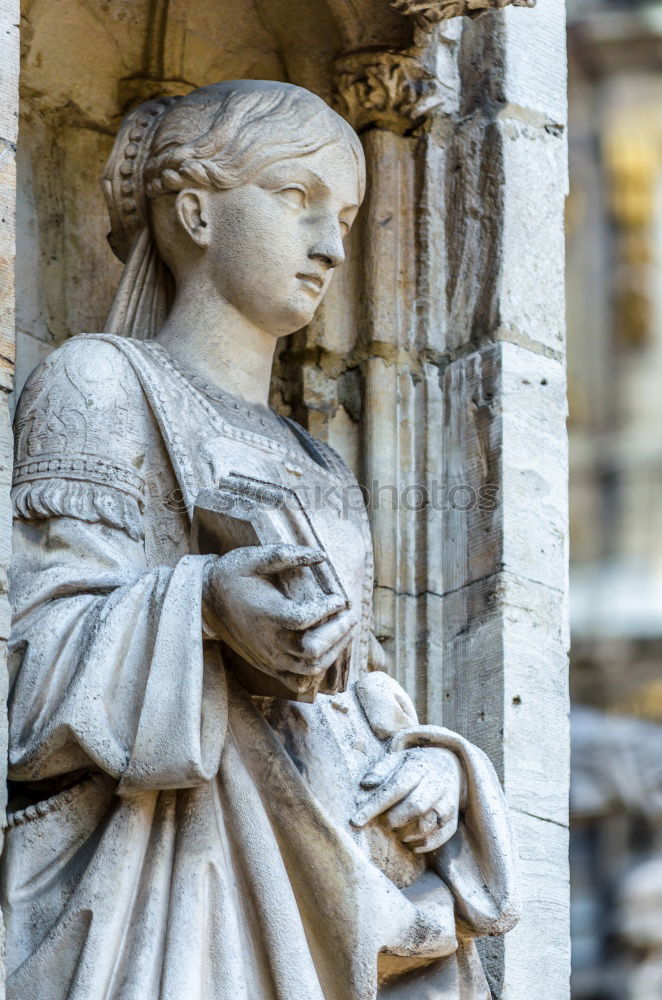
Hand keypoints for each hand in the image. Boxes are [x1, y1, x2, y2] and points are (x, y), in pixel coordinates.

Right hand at [203, 543, 355, 680]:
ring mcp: (269, 657)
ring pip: (309, 668)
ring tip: (345, 631)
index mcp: (268, 615)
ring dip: (334, 651)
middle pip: (312, 650)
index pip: (306, 619)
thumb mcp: (254, 557)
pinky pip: (298, 680)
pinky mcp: (268, 665)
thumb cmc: (233, 575)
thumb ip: (286, 555)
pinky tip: (326, 652)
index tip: (340, 598)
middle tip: (350, 615)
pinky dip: (316, 670)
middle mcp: (269, 641)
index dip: (328, 609)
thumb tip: (321, 556)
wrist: (206, 599)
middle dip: (338, 633)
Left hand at [351, 747, 463, 853]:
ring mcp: (448, 801)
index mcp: (418, 767)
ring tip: (397, 831)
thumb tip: (366, 784)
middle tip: (385, 823)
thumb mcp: (396, 759)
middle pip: (416, 807)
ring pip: (429, 824)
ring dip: (408, 833)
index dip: (374, 806)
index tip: (355, 821)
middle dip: (394, 819)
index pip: (395, 788)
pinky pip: (440, 837)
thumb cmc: (414, 766)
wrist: (450, 765)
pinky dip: (422, 844)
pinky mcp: (454, 818)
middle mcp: (436, 783)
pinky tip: (410, 842)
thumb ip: (380, 771)